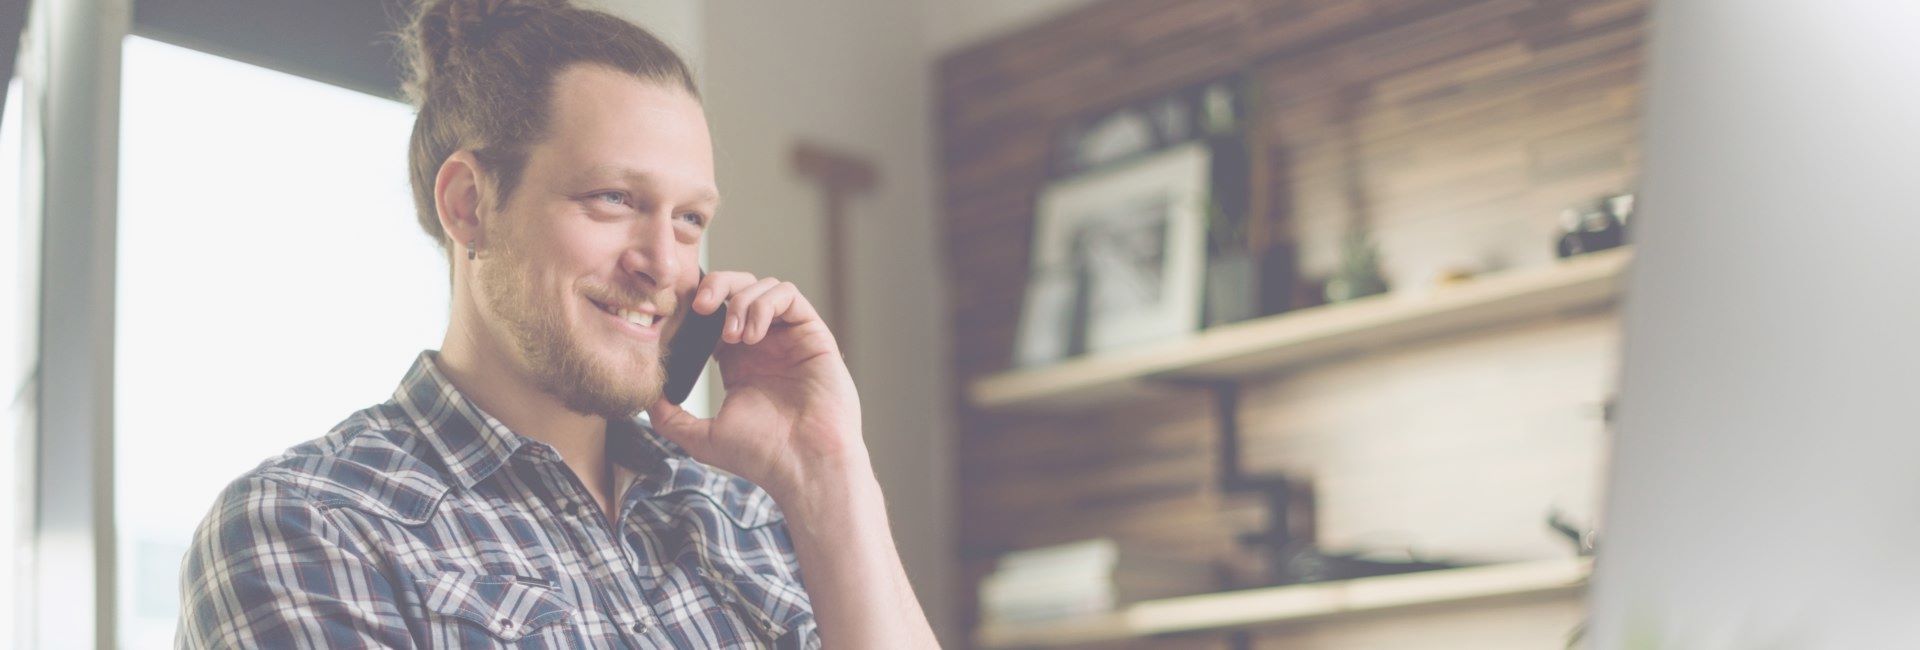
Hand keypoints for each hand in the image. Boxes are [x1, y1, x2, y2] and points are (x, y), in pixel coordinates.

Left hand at [644, 271, 865, 498]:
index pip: (716, 315)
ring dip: (740, 301)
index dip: (697, 307)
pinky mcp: (813, 334)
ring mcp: (790, 337)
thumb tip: (647, 398)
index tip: (678, 316)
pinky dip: (765, 304)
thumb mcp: (703, 438)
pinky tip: (753, 335)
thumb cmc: (762, 456)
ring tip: (732, 335)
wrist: (803, 465)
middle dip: (716, 287)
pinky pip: (789, 295)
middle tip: (699, 307)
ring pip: (764, 286)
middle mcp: (766, 345)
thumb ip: (671, 418)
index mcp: (739, 362)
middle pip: (739, 289)